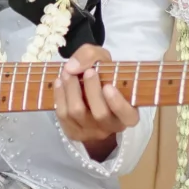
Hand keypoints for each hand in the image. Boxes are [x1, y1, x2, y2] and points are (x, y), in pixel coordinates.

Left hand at [55, 43, 139, 163]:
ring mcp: (92, 132)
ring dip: (71, 90)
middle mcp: (111, 126)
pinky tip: (59, 82)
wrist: (86, 86)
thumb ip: (91, 55)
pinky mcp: (74, 132)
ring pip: (78, 113)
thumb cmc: (102, 74)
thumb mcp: (102, 58)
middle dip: (92, 90)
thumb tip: (72, 68)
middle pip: (100, 114)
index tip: (108, 86)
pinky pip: (63, 116)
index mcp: (128, 112)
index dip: (118, 104)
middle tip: (88, 72)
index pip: (128, 116)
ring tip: (68, 73)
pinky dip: (60, 96)